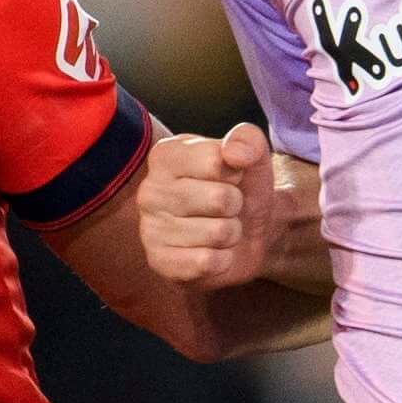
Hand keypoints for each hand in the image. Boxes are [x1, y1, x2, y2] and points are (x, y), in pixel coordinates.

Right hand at [138, 122, 280, 288]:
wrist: (245, 234)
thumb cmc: (242, 189)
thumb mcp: (252, 157)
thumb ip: (248, 140)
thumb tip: (235, 154)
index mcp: (165, 155)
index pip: (216, 161)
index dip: (236, 173)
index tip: (228, 177)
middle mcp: (149, 190)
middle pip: (220, 199)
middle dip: (236, 205)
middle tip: (225, 207)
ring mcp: (150, 228)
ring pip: (218, 233)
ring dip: (231, 233)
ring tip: (219, 228)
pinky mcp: (159, 262)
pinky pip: (207, 263)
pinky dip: (222, 260)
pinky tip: (211, 251)